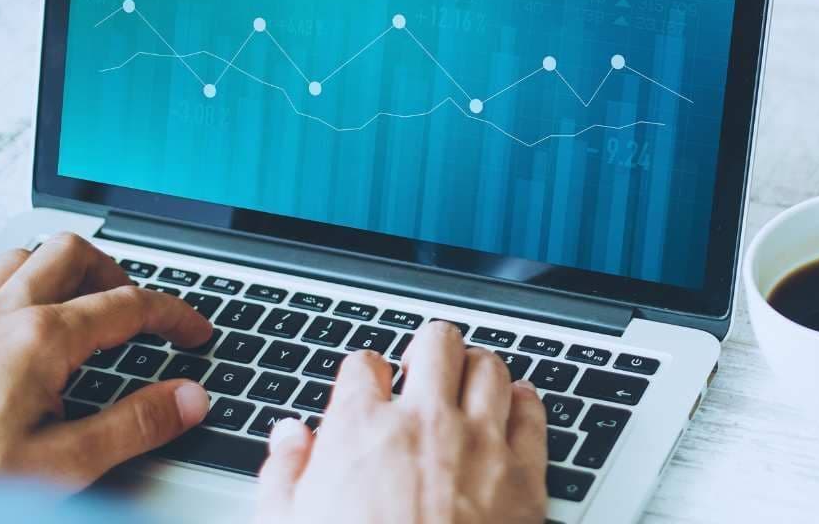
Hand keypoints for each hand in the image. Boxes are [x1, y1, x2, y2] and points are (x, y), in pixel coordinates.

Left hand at [0, 233, 213, 489]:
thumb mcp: (61, 463)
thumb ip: (133, 427)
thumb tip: (187, 400)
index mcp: (42, 338)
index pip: (129, 304)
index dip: (175, 315)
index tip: (194, 333)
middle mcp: (4, 313)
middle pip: (74, 254)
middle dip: (119, 274)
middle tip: (140, 311)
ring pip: (28, 257)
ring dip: (67, 271)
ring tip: (89, 303)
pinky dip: (27, 286)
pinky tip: (29, 323)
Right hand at [254, 320, 548, 523]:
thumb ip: (285, 475)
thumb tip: (289, 438)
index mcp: (361, 432)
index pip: (363, 364)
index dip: (365, 372)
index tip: (368, 384)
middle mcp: (424, 424)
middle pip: (436, 344)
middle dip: (429, 349)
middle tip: (426, 366)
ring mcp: (480, 445)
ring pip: (490, 368)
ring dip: (479, 368)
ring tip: (471, 379)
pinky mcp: (524, 476)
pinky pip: (533, 414)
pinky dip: (526, 403)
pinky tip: (518, 405)